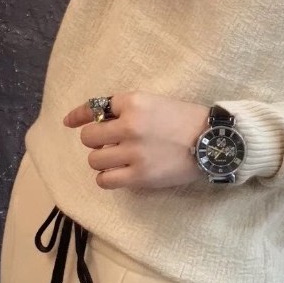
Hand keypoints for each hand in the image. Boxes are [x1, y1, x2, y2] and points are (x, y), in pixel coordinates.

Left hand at [63, 91, 209, 189]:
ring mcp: (133, 152)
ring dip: (102, 159)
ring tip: (118, 159)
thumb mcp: (156, 102)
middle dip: (96, 140)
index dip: (79, 115)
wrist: (213, 141)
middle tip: (110, 143)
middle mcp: (129, 125)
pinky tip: (120, 173)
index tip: (70, 121)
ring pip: (95, 160)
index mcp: (135, 102)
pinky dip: (108, 177)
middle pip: (90, 137)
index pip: (96, 108)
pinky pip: (105, 180)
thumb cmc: (186, 118)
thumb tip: (97, 120)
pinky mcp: (139, 176)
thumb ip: (128, 109)